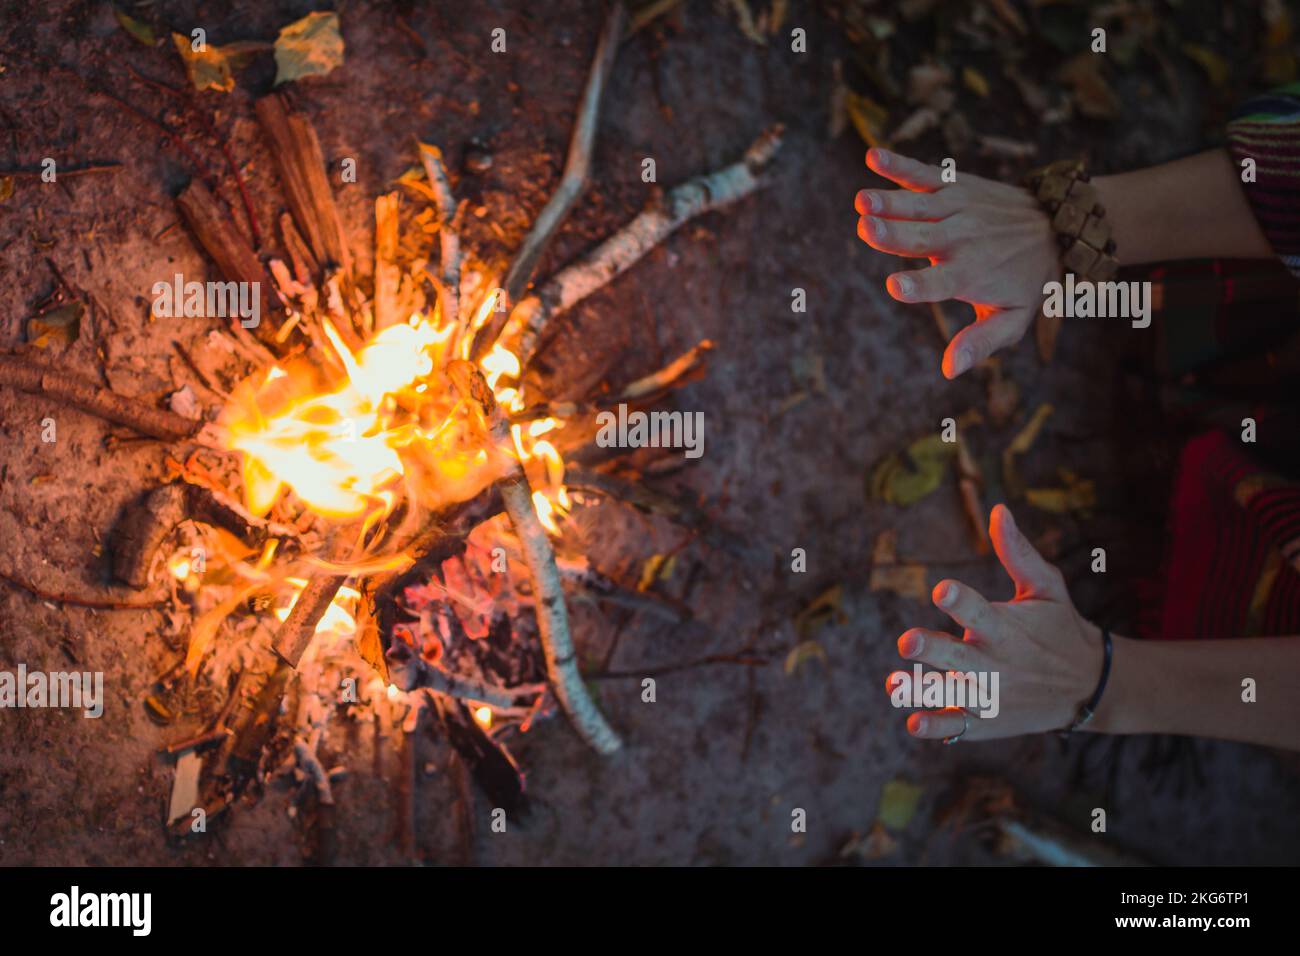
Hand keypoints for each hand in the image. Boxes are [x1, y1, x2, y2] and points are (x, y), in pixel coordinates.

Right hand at [855, 148, 1059, 378]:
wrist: (1059, 226)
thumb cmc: (1028, 281)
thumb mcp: (1013, 320)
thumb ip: (980, 343)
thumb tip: (948, 370)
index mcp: (970, 275)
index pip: (939, 283)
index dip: (917, 285)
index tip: (894, 286)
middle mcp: (961, 240)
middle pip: (920, 237)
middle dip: (892, 234)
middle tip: (865, 228)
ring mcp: (957, 209)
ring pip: (917, 205)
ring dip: (887, 200)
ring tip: (862, 200)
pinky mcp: (954, 186)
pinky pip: (923, 174)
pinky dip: (899, 165)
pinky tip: (872, 156)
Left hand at [886, 504, 1103, 740]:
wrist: (1088, 686)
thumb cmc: (1059, 627)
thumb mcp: (1047, 588)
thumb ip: (1018, 553)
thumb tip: (998, 509)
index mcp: (1005, 627)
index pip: (979, 611)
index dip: (961, 600)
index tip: (941, 589)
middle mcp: (994, 662)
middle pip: (957, 656)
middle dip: (931, 650)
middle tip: (906, 641)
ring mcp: (988, 695)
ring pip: (949, 693)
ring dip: (921, 690)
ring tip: (894, 684)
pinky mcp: (983, 720)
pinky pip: (956, 726)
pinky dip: (938, 727)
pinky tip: (915, 722)